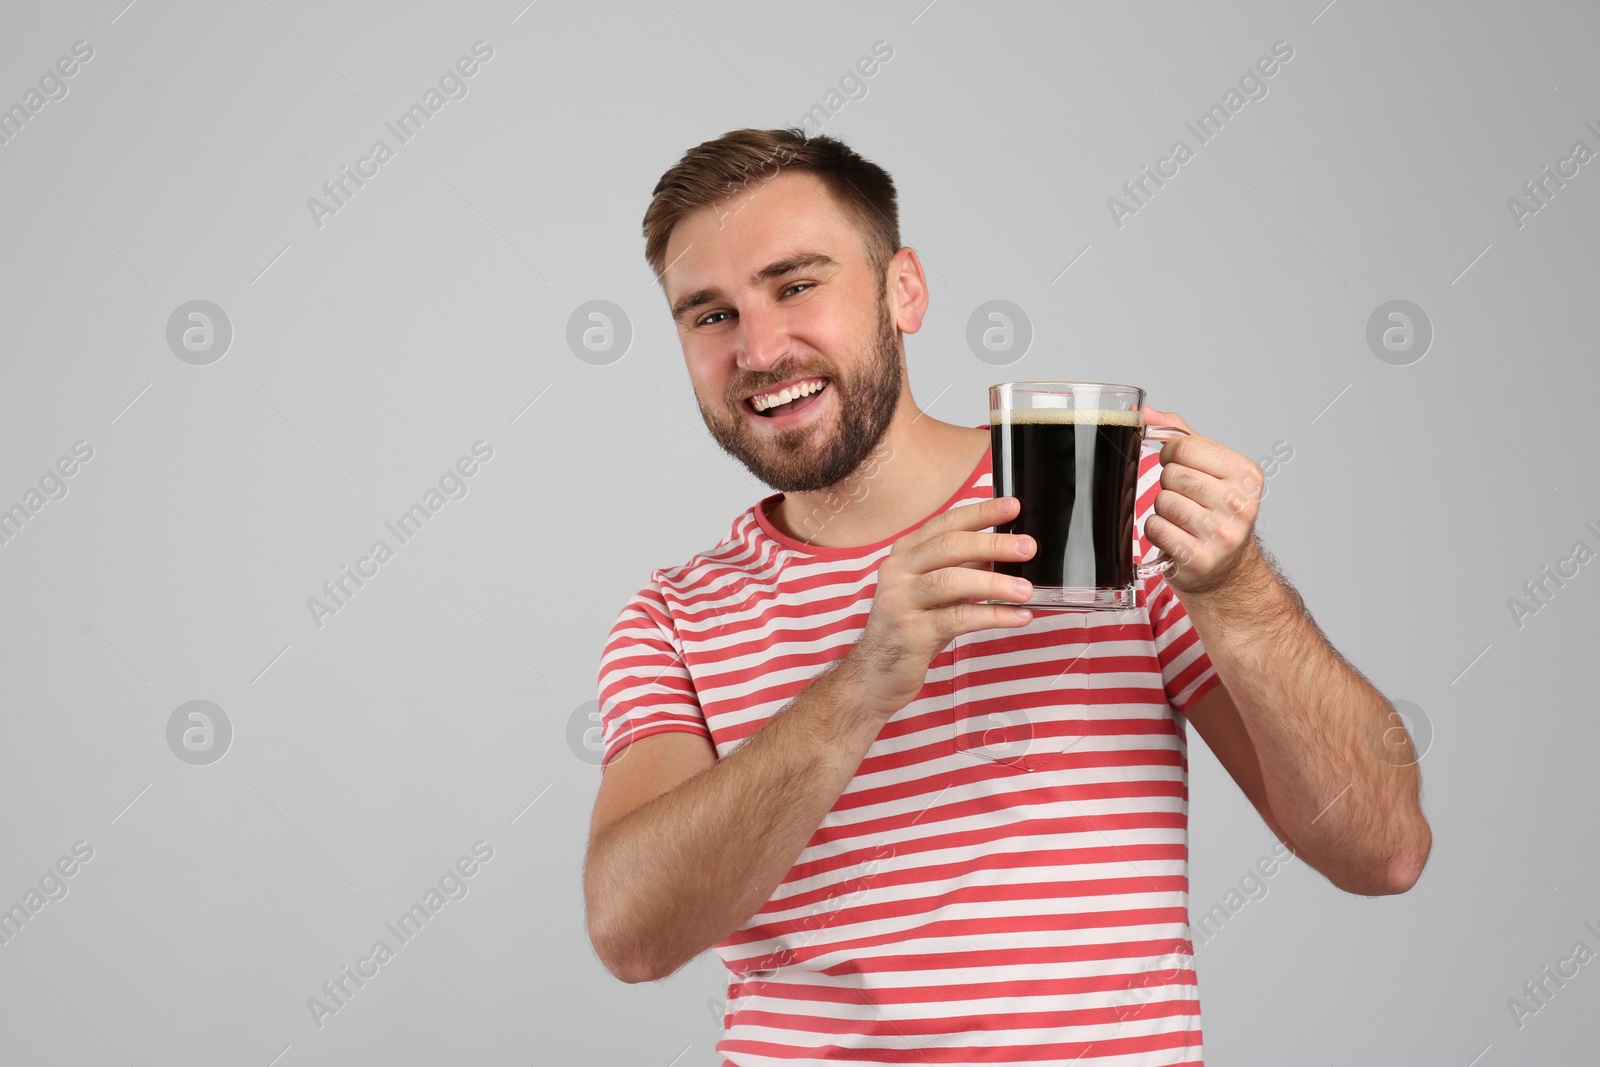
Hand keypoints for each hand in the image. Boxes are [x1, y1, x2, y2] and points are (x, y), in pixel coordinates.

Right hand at [842, 496, 1035, 720]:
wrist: (876, 674)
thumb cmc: (912, 627)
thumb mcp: (936, 591)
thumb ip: (962, 568)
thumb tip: (1005, 550)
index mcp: (905, 554)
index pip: (945, 523)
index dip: (980, 513)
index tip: (1012, 506)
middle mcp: (897, 571)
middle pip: (948, 547)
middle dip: (991, 544)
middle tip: (1027, 547)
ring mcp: (901, 602)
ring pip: (950, 581)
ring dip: (994, 583)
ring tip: (1026, 590)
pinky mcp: (911, 633)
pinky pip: (957, 619)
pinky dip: (992, 615)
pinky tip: (1017, 617)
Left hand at [1141, 405, 1264, 596]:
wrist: (1227, 570)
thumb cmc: (1214, 512)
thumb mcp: (1209, 469)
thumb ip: (1179, 435)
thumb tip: (1145, 411)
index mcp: (1247, 474)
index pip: (1183, 447)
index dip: (1170, 455)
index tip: (1179, 466)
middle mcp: (1240, 504)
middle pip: (1172, 475)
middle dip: (1169, 485)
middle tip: (1185, 499)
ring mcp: (1221, 534)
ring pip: (1162, 501)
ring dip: (1163, 510)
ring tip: (1182, 520)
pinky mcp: (1199, 558)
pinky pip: (1155, 528)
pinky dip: (1157, 531)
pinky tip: (1175, 536)